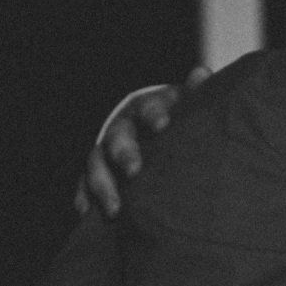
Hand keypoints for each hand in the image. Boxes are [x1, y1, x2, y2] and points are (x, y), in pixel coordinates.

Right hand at [71, 66, 210, 217]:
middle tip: (134, 170)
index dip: (155, 114)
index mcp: (147, 107)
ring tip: (115, 209)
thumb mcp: (188, 105)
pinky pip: (85, 182)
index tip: (164, 124)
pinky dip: (84, 196)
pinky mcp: (98, 169)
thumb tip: (201, 73)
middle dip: (124, 153)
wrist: (162, 128)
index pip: (149, 108)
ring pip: (97, 163)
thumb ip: (195, 93)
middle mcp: (123, 126)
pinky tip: (86, 212)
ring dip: (102, 184)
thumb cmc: (180, 118)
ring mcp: (106, 148)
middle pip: (118, 137)